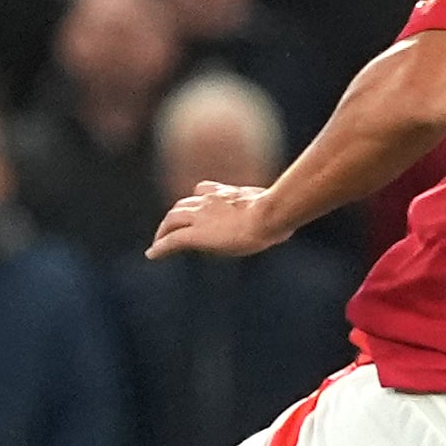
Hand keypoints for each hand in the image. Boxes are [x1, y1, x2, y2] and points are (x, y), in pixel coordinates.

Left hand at [146, 180, 281, 259]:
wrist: (269, 214)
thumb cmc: (280, 211)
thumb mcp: (278, 206)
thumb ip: (276, 208)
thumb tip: (293, 215)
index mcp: (227, 194)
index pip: (204, 191)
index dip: (197, 199)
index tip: (194, 205)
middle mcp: (209, 202)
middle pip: (182, 205)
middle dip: (174, 216)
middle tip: (169, 229)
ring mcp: (200, 217)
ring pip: (172, 220)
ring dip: (163, 231)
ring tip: (158, 242)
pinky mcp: (195, 235)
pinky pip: (171, 241)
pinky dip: (159, 247)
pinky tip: (152, 254)